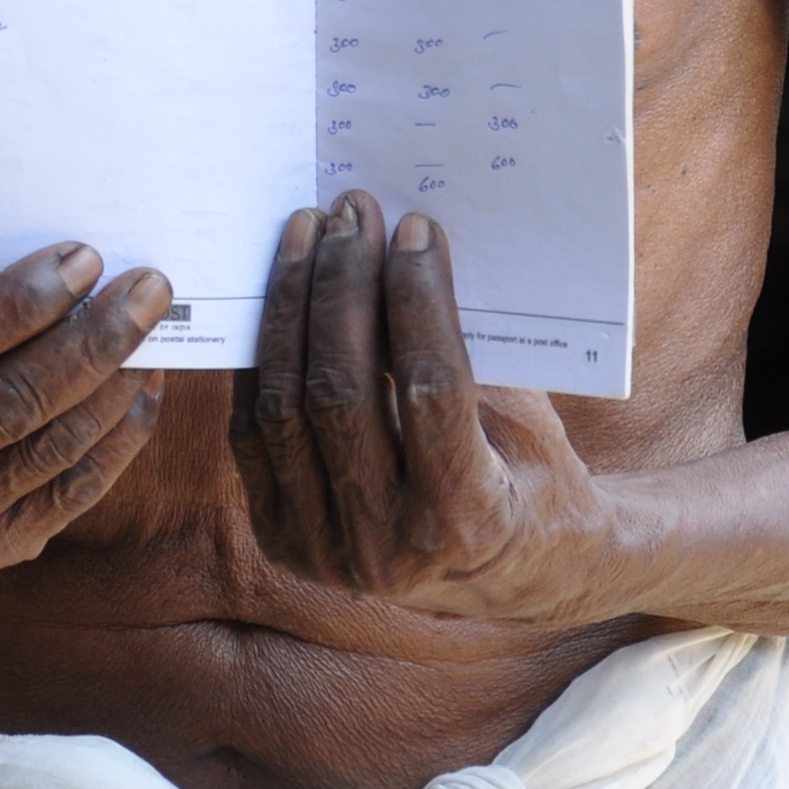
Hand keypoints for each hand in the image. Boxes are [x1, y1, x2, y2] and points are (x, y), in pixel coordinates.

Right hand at [0, 244, 171, 573]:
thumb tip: (74, 273)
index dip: (23, 301)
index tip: (85, 260)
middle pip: (11, 401)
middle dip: (94, 340)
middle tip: (148, 289)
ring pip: (51, 447)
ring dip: (116, 384)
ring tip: (152, 333)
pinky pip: (73, 491)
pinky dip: (119, 436)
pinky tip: (142, 389)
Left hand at [230, 196, 620, 622]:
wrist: (514, 575)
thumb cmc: (533, 475)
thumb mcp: (524, 421)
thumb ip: (471, 353)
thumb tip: (415, 244)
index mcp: (466, 523)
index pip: (429, 390)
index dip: (418, 300)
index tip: (415, 230)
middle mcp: (385, 548)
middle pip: (341, 392)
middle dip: (342, 286)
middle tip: (352, 212)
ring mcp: (321, 550)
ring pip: (285, 406)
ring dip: (292, 304)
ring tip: (310, 231)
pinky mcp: (280, 537)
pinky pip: (255, 430)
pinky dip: (264, 353)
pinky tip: (282, 288)